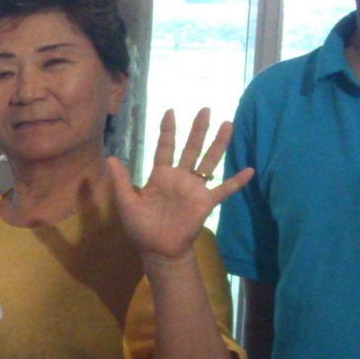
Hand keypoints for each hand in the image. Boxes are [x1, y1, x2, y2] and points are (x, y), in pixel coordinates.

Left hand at [107, 108, 252, 267]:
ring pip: (209, 160)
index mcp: (160, 176)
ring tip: (228, 125)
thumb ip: (121, 181)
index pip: (165, 148)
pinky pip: (223, 189)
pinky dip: (236, 181)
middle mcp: (179, 177)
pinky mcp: (205, 202)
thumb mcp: (126, 203)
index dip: (167, 131)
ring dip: (219, 144)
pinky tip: (249, 170)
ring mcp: (194, 188)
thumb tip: (110, 158)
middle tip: (205, 109)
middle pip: (190, 148)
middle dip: (197, 129)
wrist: (158, 250)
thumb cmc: (140, 227)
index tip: (170, 111)